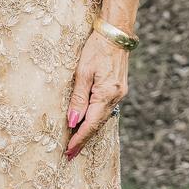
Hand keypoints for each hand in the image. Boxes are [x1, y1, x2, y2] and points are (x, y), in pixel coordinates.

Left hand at [64, 30, 127, 159]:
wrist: (116, 33)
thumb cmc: (96, 49)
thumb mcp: (83, 72)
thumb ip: (78, 98)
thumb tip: (73, 121)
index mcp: (107, 94)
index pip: (90, 124)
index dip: (79, 139)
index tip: (69, 152)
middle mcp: (116, 97)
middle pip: (97, 124)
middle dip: (83, 140)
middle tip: (70, 155)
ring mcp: (119, 94)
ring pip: (102, 118)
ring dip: (89, 131)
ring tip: (76, 143)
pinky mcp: (118, 89)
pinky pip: (105, 110)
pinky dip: (95, 119)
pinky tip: (87, 124)